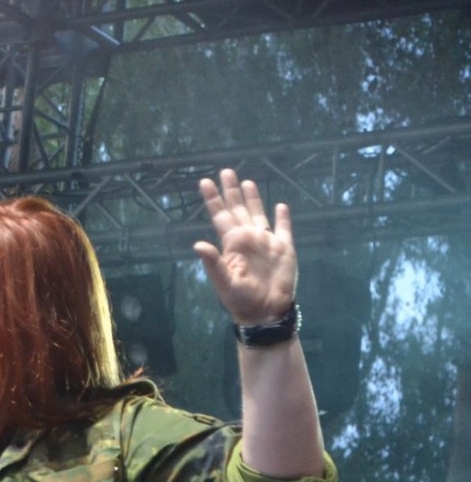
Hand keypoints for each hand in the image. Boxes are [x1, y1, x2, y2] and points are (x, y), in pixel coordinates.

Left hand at [193, 168, 297, 325]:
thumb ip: (213, 263)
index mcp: (233, 243)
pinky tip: (281, 206)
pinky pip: (283, 228)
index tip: (204, 182)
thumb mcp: (225, 282)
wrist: (267, 310)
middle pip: (238, 209)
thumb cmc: (241, 299)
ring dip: (253, 198)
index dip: (213, 199)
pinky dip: (283, 217)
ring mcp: (266, 242)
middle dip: (231, 191)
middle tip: (225, 171)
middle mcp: (248, 238)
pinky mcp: (284, 248)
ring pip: (258, 213)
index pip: (220, 216)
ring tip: (246, 182)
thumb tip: (198, 244)